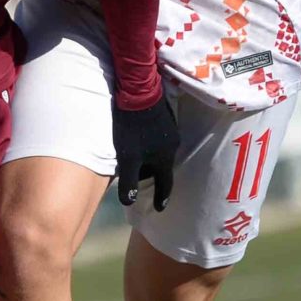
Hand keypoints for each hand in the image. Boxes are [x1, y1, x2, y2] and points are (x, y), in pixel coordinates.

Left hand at [111, 92, 178, 209]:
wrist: (139, 92)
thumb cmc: (132, 127)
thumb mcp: (128, 157)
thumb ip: (129, 182)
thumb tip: (129, 203)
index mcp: (165, 159)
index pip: (165, 184)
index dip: (162, 197)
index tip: (159, 208)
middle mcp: (172, 147)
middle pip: (163, 167)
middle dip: (154, 176)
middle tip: (142, 182)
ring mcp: (171, 131)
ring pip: (162, 153)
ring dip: (152, 160)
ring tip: (140, 163)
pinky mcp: (165, 119)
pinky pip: (160, 140)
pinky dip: (151, 148)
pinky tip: (141, 143)